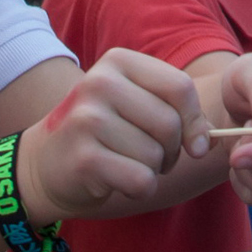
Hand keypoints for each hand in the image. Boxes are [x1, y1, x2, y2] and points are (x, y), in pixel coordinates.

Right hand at [13, 48, 205, 225]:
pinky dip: (140, 189)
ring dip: (152, 171)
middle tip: (153, 158)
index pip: (179, 88)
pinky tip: (118, 182)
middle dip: (172, 152)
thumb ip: (177, 113)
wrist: (43, 163)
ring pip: (156, 156)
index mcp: (118, 62)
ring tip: (126, 164)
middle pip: (170, 124)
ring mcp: (88, 119)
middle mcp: (99, 83)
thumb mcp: (136, 105)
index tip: (194, 143)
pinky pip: (141, 180)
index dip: (195, 121)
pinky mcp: (84, 158)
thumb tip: (207, 141)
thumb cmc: (103, 133)